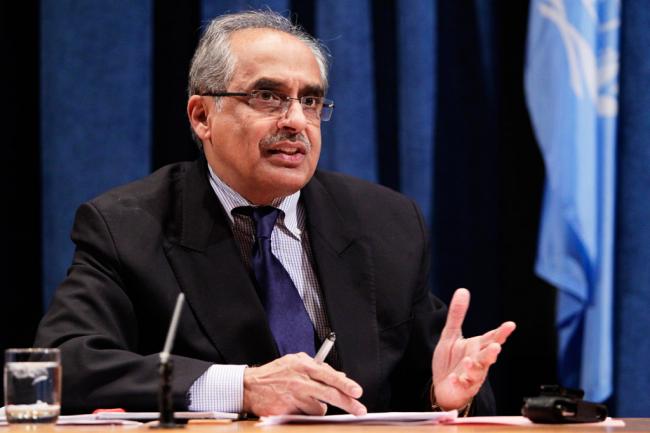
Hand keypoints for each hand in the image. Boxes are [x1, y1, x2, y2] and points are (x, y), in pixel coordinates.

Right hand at [242, 352, 366, 415]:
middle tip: (360, 410)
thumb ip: (318, 369)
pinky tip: (295, 405)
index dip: (345, 385)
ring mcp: (293, 398)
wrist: (250, 386)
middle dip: (348, 403)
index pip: (329, 375)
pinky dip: (305, 413)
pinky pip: (306, 416)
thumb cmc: (275, 373)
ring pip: (319, 409)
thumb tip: (340, 377)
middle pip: (329, 394)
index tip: (357, 392)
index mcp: (304, 366)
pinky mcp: (286, 412)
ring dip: (317, 407)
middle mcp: (300, 381)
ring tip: (304, 399)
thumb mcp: (297, 362)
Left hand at [431, 288, 515, 409]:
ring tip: (471, 361)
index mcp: (477, 347)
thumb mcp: (450, 335)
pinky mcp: (463, 387)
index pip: (491, 337)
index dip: (501, 332)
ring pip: (478, 371)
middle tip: (496, 346)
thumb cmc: (451, 361)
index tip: (510, 325)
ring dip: (476, 366)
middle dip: (492, 352)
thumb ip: (457, 315)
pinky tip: (456, 377)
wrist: (443, 386)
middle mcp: (478, 360)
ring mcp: (472, 375)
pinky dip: (460, 381)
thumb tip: (463, 290)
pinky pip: (463, 384)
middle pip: (487, 355)